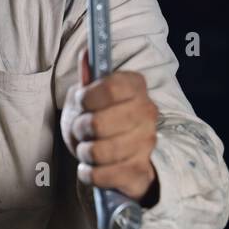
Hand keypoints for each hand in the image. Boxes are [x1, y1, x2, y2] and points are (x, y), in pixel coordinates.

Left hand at [60, 50, 159, 204]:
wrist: (118, 158)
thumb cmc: (100, 121)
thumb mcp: (88, 97)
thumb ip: (88, 78)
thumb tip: (86, 53)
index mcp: (136, 87)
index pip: (112, 87)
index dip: (89, 96)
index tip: (82, 101)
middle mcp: (147, 113)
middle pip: (100, 122)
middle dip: (81, 128)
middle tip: (82, 129)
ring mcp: (147, 144)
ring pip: (100, 151)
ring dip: (85, 152)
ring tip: (88, 149)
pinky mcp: (141, 173)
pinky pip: (103, 175)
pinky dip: (89, 173)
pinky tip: (91, 168)